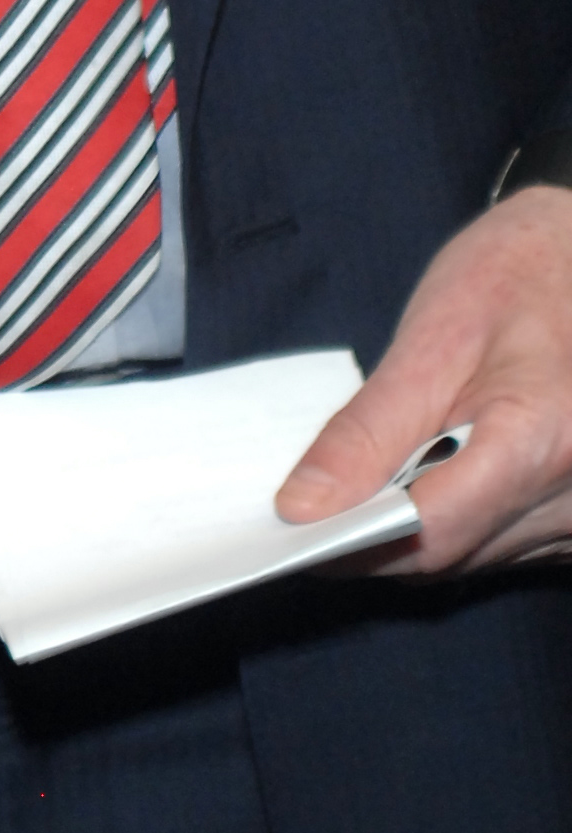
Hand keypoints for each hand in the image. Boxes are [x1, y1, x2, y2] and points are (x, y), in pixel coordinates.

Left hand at [275, 185, 571, 569]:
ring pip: (471, 558)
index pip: (425, 535)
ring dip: (415, 527)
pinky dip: (456, 518)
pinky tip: (436, 468)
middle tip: (317, 494)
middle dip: (374, 534)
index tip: (294, 526)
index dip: (350, 541)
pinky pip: (500, 544)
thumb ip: (367, 431)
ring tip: (380, 467)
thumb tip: (302, 505)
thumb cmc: (520, 275)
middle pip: (447, 556)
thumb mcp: (433, 337)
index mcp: (539, 444)